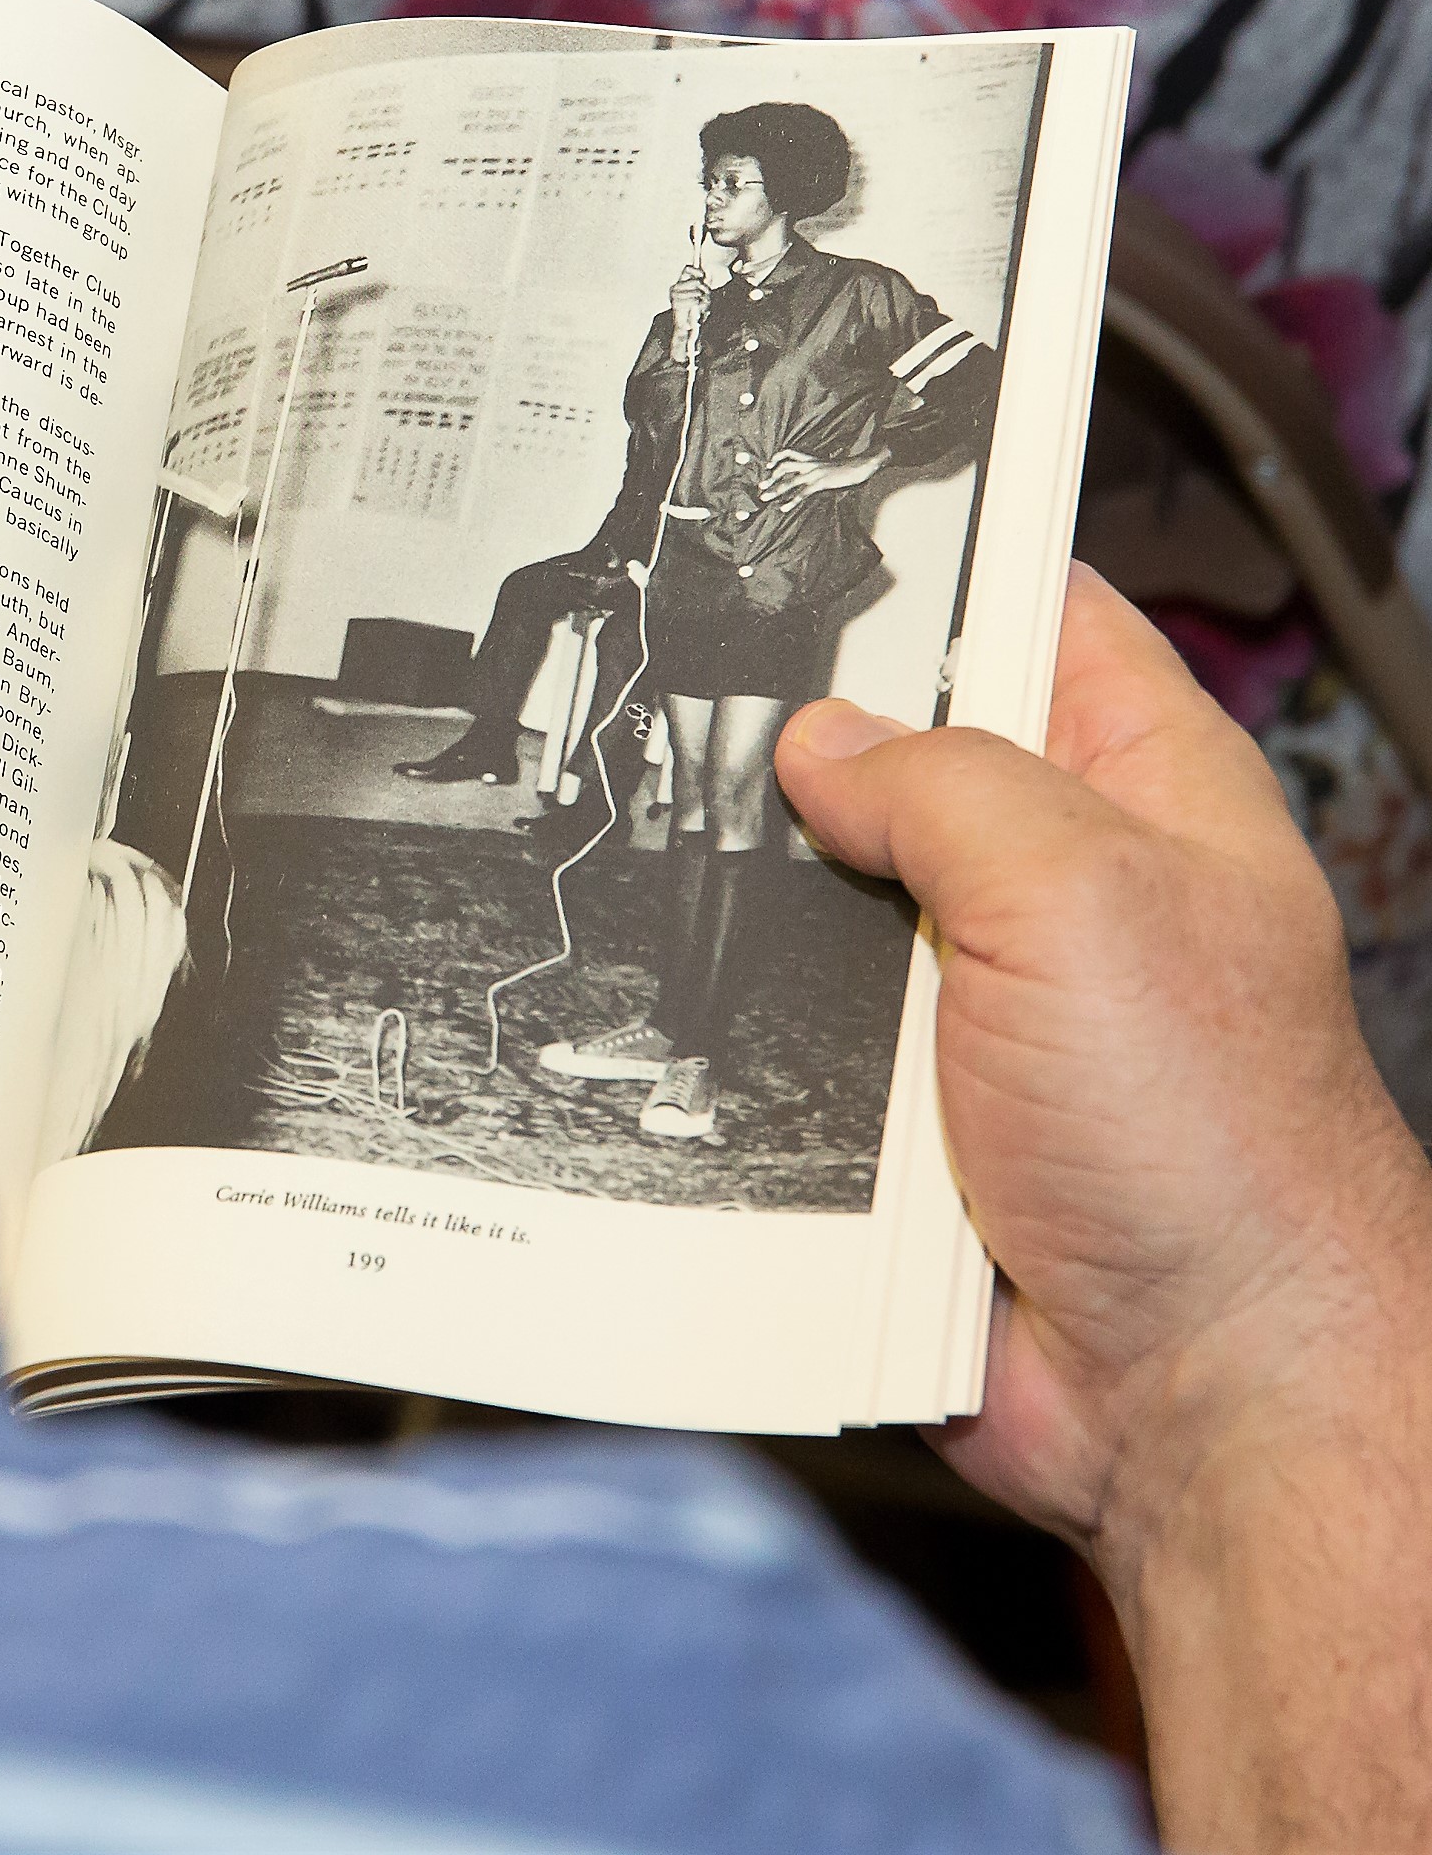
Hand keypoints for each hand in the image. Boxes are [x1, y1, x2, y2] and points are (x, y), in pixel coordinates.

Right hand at [668, 267, 707, 355]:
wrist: (686, 326)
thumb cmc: (695, 310)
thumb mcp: (702, 295)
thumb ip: (703, 284)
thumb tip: (707, 274)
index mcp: (680, 283)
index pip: (687, 269)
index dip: (696, 271)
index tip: (703, 276)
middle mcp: (675, 288)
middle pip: (695, 281)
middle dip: (704, 290)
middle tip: (703, 297)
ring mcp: (674, 296)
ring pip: (696, 292)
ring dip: (702, 299)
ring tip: (699, 306)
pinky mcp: (676, 304)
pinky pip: (694, 300)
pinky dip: (698, 305)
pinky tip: (696, 310)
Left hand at [757, 446, 883, 507]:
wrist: (859, 466)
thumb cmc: (844, 468)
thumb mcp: (825, 465)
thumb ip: (814, 468)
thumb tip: (805, 474)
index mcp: (810, 458)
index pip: (789, 453)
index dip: (776, 458)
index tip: (768, 466)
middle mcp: (809, 464)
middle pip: (784, 468)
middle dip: (770, 478)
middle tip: (760, 487)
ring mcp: (814, 473)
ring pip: (789, 481)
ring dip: (775, 490)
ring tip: (764, 498)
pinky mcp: (820, 483)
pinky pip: (802, 493)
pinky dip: (791, 501)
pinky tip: (784, 508)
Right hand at [775, 571, 1431, 1847]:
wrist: (1196, 1398)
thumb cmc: (1219, 1153)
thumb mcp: (1079, 895)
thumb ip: (942, 785)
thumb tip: (823, 739)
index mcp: (1145, 795)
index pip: (1036, 618)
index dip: (942, 556)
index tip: (823, 505)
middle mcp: (1058, 891)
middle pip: (894, 760)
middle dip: (800, 746)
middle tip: (694, 699)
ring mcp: (974, 1006)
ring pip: (821, 905)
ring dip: (760, 908)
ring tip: (683, 863)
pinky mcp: (898, 1117)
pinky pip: (785, 1038)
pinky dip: (737, 1031)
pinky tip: (693, 1006)